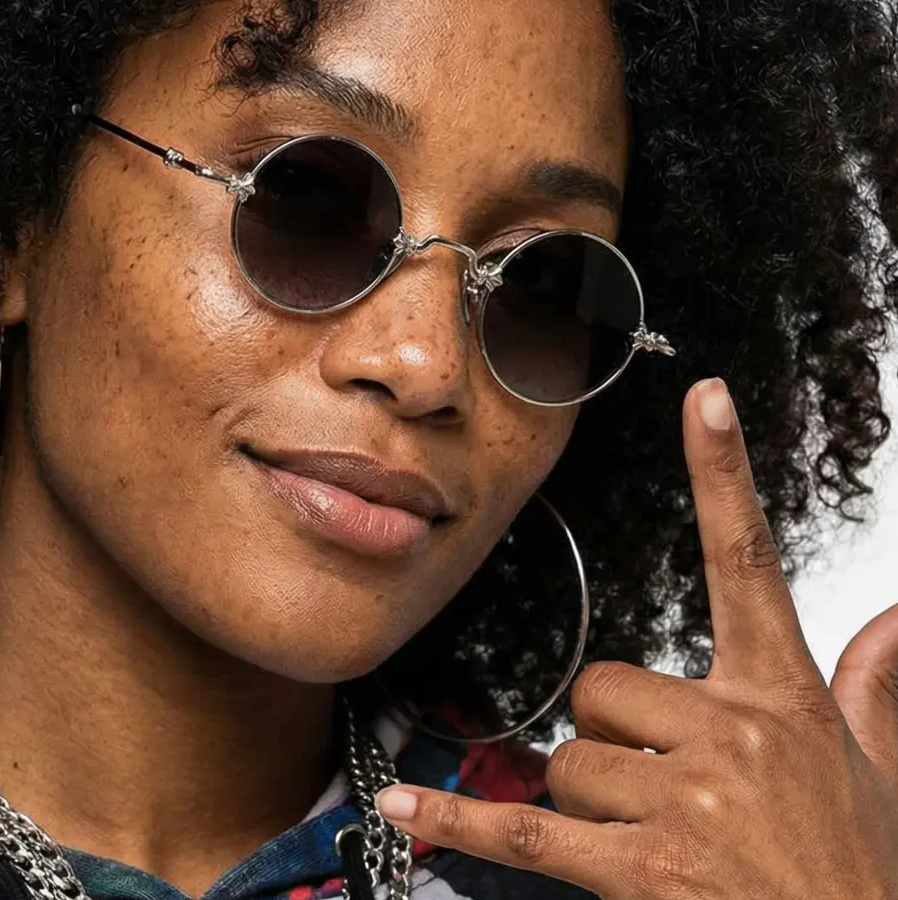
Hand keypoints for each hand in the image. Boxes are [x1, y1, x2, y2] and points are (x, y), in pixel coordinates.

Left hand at [374, 378, 897, 899]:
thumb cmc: (857, 874)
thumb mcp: (881, 773)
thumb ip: (877, 685)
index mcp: (781, 696)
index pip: (748, 560)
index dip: (724, 473)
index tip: (704, 399)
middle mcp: (733, 735)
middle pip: (602, 688)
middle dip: (614, 738)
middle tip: (669, 789)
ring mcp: (686, 803)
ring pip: (570, 763)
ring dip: (592, 804)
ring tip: (662, 842)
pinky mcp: (640, 872)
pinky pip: (524, 830)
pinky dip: (458, 820)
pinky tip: (402, 803)